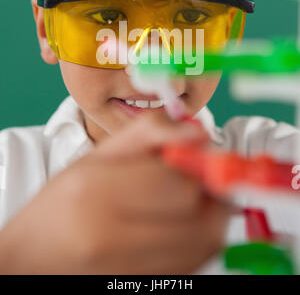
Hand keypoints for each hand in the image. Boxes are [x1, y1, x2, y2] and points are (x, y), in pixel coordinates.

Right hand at [0, 112, 230, 273]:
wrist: (33, 256)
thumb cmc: (63, 201)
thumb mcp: (98, 156)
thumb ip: (149, 134)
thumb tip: (200, 132)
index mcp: (96, 193)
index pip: (178, 184)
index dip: (202, 167)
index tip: (202, 156)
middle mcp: (111, 238)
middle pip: (200, 218)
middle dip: (212, 192)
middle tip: (202, 176)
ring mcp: (127, 269)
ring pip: (205, 244)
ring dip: (212, 216)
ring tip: (191, 199)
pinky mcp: (144, 285)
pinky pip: (194, 263)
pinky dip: (201, 240)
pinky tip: (182, 224)